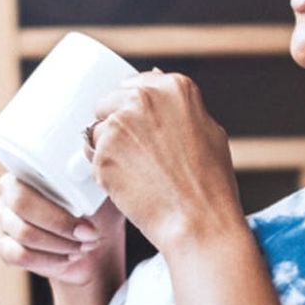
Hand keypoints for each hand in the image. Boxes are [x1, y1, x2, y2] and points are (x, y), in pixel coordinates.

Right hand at [0, 125, 124, 288]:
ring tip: (88, 244)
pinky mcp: (3, 244)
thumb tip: (100, 153)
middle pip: (20, 200)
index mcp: (33, 164)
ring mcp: (4, 216)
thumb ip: (100, 168)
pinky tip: (70, 257)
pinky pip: (18, 254)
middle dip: (59, 221)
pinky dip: (50, 259)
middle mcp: (11, 187)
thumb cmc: (102, 208)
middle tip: (90, 231)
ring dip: (61, 242)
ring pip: (23, 232)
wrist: (97, 246)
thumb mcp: (106, 185)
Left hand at [86, 71, 242, 251]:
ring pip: (98, 130)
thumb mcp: (209, 131)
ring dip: (109, 149)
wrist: (199, 221)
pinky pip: (92, 158)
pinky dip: (105, 171)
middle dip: (117, 125)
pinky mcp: (102, 153)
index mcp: (175, 87)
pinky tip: (130, 185)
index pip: (135, 84)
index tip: (141, 127)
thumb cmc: (211, 182)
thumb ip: (181, 107)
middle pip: (110, 102)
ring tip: (138, 174)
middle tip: (138, 155)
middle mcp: (144, 98)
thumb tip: (159, 87)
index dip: (135, 108)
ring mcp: (120, 124)